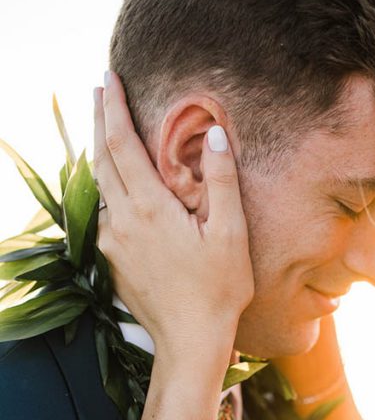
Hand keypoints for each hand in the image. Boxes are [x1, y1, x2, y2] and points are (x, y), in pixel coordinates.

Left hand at [93, 72, 252, 380]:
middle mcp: (121, 221)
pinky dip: (104, 190)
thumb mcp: (231, 234)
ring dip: (100, 155)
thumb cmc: (218, 290)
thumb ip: (223, 181)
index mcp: (149, 208)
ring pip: (97, 187)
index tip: (109, 78)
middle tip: (101, 92)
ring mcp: (112, 242)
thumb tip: (216, 136)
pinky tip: (113, 187)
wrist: (190, 341)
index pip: (122, 144)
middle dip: (100, 121)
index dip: (114, 108)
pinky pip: (102, 214)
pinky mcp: (110, 262)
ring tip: (106, 133)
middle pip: (101, 159)